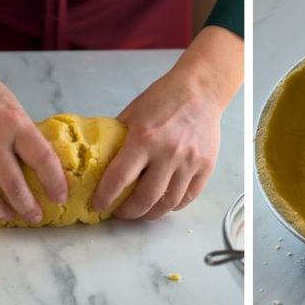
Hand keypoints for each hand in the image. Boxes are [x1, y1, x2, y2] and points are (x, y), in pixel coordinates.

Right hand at [0, 28, 65, 222]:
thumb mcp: (15, 107)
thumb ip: (23, 134)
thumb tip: (37, 162)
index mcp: (17, 123)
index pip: (42, 159)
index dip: (54, 182)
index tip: (60, 197)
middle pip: (13, 183)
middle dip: (27, 206)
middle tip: (36, 217)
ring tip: (8, 216)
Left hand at [93, 26, 242, 219]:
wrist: (201, 90)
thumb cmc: (163, 98)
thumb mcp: (132, 113)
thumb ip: (119, 138)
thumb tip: (100, 162)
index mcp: (144, 138)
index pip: (119, 179)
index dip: (105, 198)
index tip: (99, 205)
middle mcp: (168, 153)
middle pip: (145, 198)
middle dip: (128, 212)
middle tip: (120, 213)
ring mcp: (190, 161)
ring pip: (168, 203)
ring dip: (151, 214)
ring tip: (142, 212)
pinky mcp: (206, 166)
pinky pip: (189, 196)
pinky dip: (175, 205)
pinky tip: (165, 202)